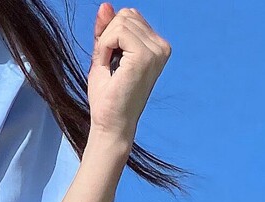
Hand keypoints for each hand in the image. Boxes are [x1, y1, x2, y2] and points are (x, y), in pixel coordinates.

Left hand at [88, 4, 170, 146]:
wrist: (111, 126)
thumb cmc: (107, 99)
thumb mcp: (103, 58)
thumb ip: (105, 32)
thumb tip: (105, 5)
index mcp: (156, 46)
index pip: (129, 17)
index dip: (110, 36)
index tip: (109, 61)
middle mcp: (161, 46)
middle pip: (126, 15)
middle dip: (107, 38)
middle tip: (108, 67)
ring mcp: (156, 50)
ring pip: (121, 21)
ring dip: (105, 45)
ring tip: (110, 69)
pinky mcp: (145, 55)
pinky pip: (117, 32)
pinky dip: (104, 48)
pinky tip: (109, 67)